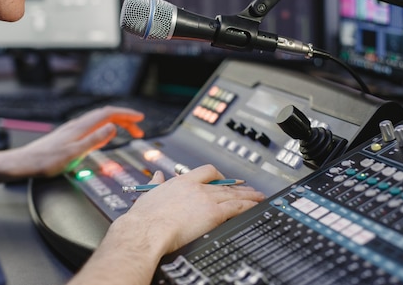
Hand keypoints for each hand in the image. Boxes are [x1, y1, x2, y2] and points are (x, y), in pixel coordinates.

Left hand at [13, 106, 143, 177]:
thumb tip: (113, 128)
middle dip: (125, 119)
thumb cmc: (45, 161)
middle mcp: (77, 125)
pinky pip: (93, 126)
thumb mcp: (74, 154)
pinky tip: (105, 135)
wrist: (23, 163)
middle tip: (138, 129)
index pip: (109, 114)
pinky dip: (106, 127)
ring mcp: (73, 129)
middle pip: (106, 115)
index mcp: (81, 127)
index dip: (126, 114)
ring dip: (116, 123)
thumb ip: (95, 140)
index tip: (140, 118)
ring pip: (100, 120)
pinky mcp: (69, 135)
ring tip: (127, 131)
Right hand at [115, 164, 265, 254]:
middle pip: (224, 184)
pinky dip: (247, 206)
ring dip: (248, 196)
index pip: (206, 171)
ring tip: (258, 196)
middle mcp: (196, 187)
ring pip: (233, 194)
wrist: (147, 231)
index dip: (218, 175)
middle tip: (248, 189)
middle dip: (238, 187)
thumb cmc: (144, 218)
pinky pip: (236, 207)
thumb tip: (157, 176)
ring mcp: (206, 199)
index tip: (224, 179)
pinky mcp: (213, 213)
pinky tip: (254, 206)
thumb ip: (156, 183)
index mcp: (182, 182)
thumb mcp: (148, 194)